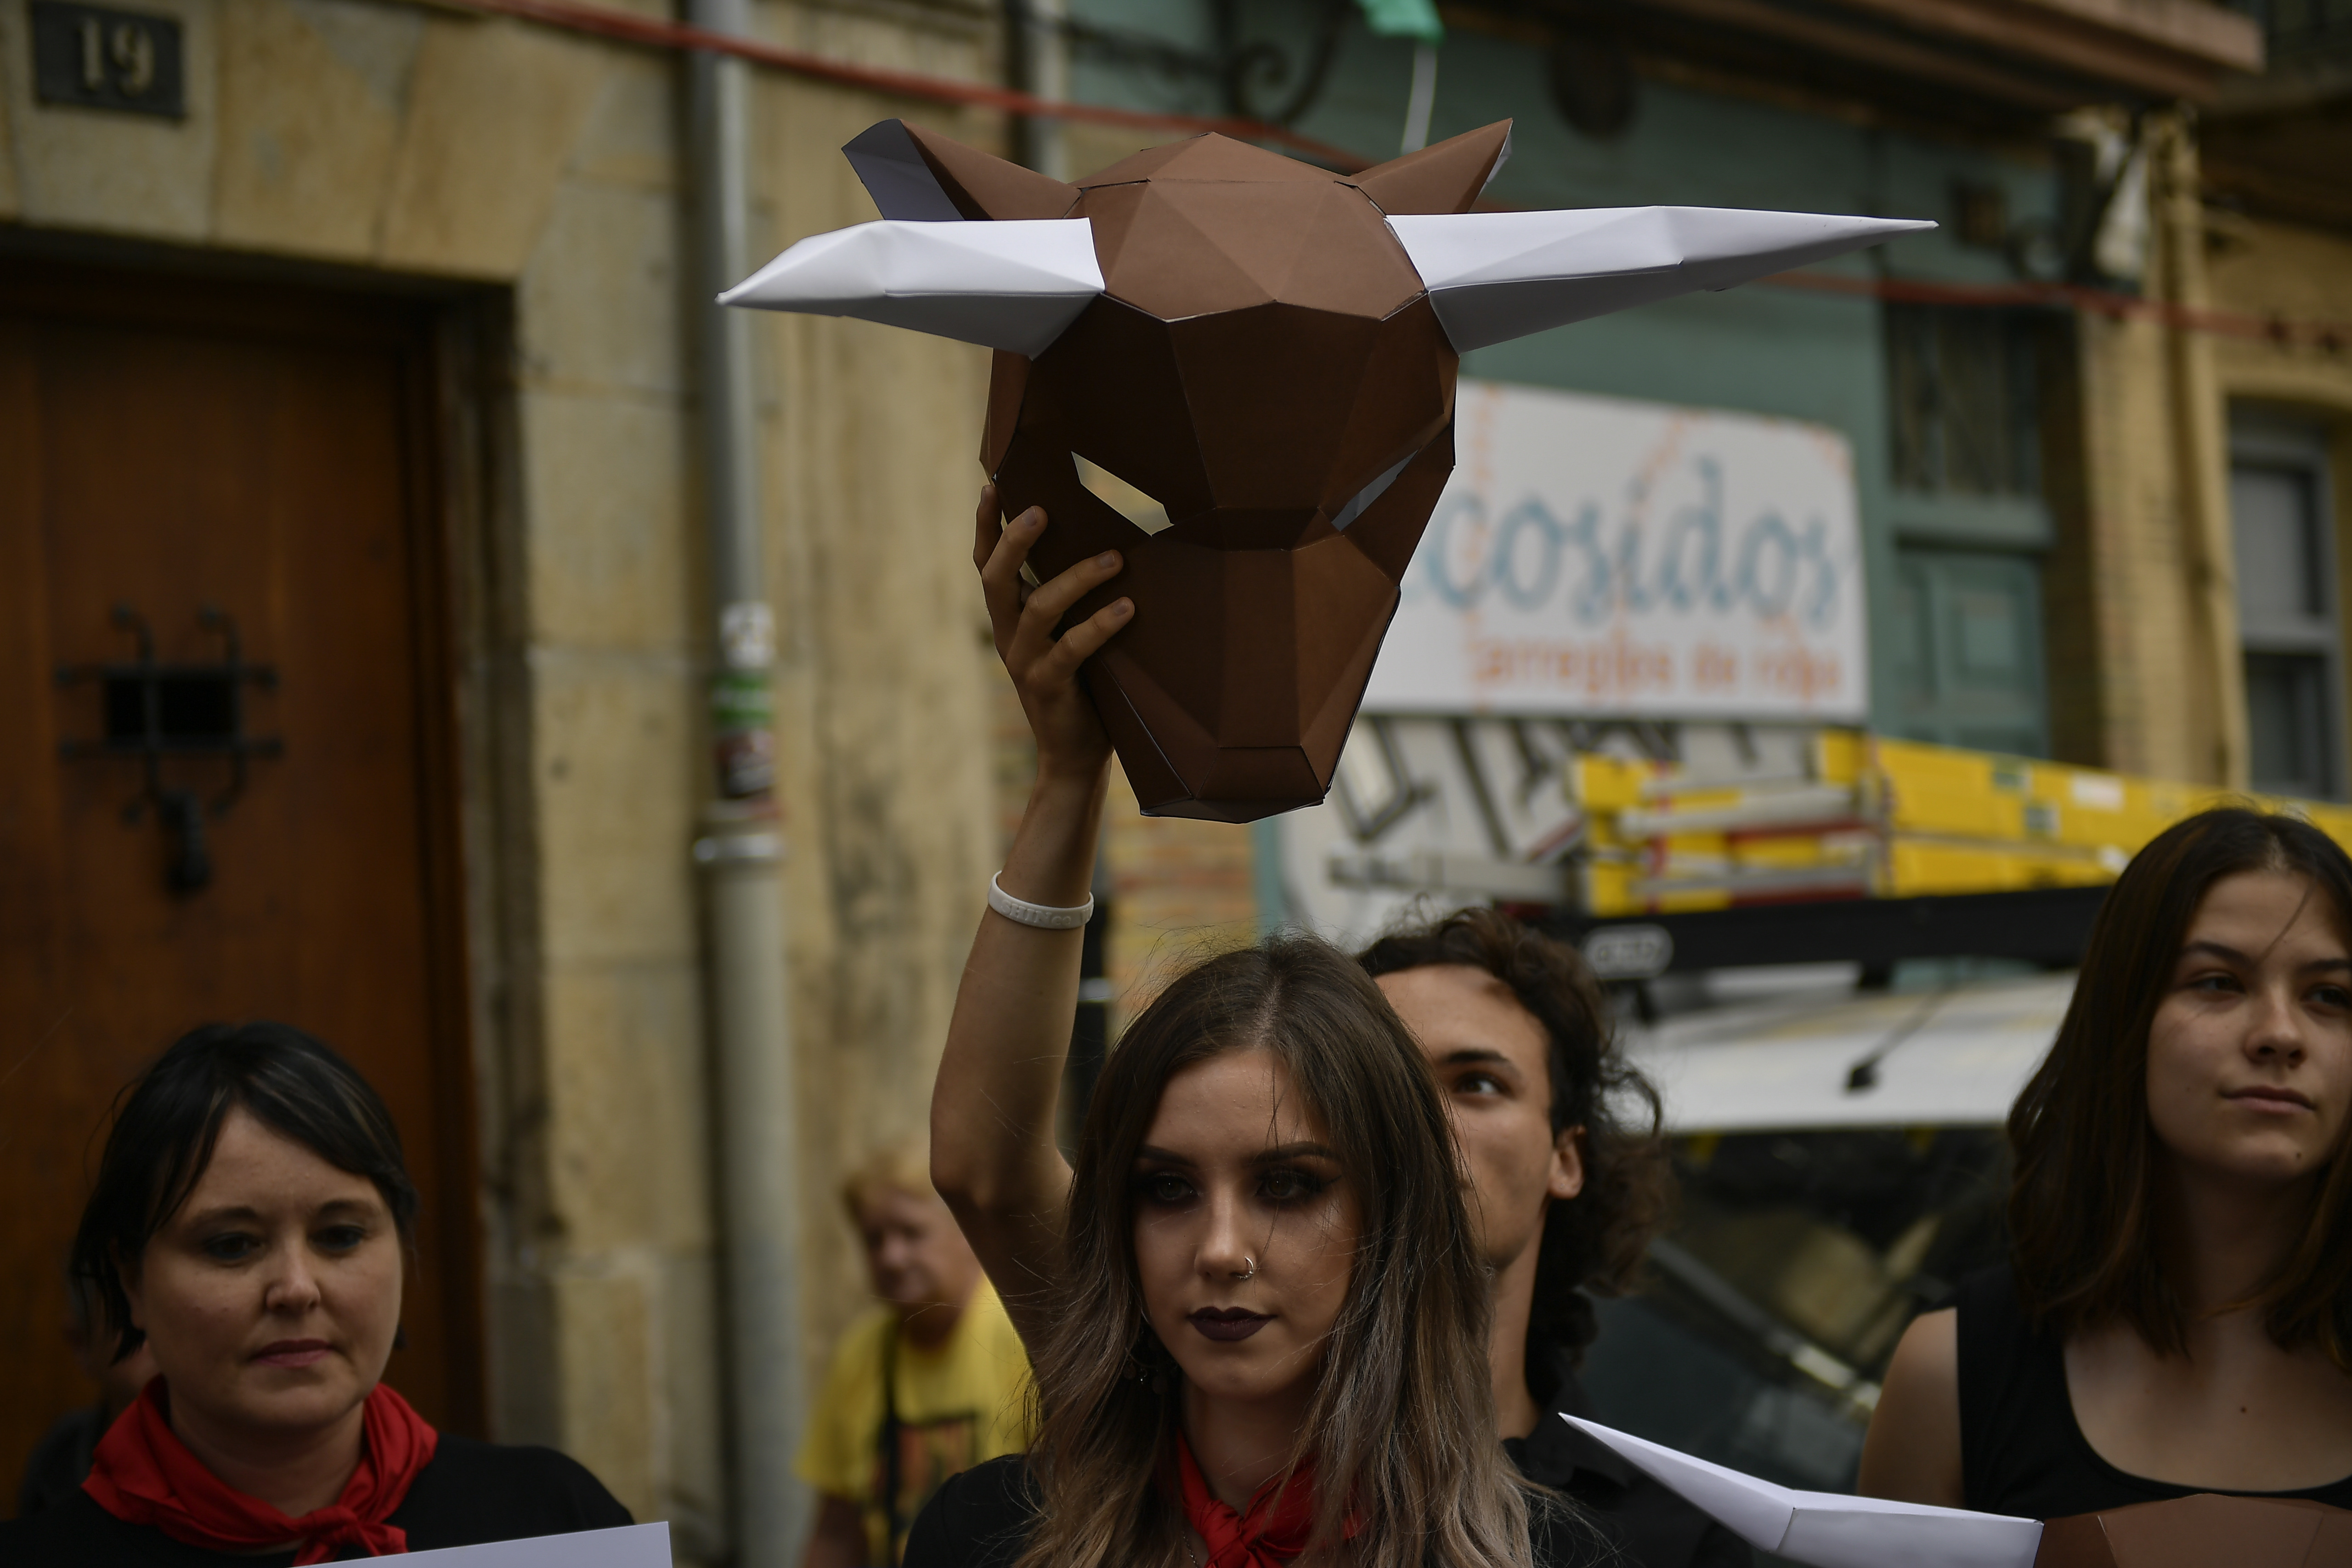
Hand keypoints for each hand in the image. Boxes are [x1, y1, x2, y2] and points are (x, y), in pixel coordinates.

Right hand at [973, 483, 1132, 786]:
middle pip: (997, 579)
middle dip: (1015, 541)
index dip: (984, 527)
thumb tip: (1105, 541)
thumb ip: (1069, 601)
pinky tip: (1127, 607)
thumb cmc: (1083, 685)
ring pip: (1038, 608)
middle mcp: (1008, 636)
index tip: (992, 485)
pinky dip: (1100, 625)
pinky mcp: (1049, 686)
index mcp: (1007, 619)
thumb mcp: (1067, 636)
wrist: (1075, 755)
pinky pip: (1072, 648)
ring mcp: (1024, 662)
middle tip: (1042, 510)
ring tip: (1114, 558)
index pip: (986, 565)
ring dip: (1076, 578)